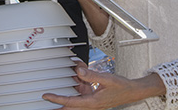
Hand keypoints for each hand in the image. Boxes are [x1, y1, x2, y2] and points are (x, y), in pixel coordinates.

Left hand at [43, 67, 164, 109]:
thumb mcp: (106, 78)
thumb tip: (79, 71)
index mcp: (92, 103)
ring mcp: (92, 102)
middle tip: (46, 100)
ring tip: (61, 82)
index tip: (47, 96)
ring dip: (68, 91)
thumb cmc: (121, 87)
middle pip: (70, 105)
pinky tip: (76, 75)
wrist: (131, 91)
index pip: (70, 102)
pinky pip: (82, 92)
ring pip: (75, 98)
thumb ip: (91, 75)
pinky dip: (78, 85)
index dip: (57, 99)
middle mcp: (90, 104)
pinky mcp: (94, 98)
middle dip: (58, 104)